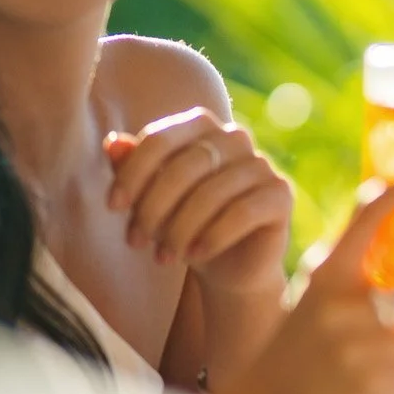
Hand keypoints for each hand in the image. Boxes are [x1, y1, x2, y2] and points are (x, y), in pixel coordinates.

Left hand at [106, 109, 291, 298]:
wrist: (227, 266)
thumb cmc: (184, 225)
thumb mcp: (151, 199)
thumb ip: (133, 169)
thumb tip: (112, 144)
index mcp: (201, 127)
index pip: (162, 138)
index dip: (133, 172)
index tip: (113, 206)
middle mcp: (235, 138)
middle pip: (186, 165)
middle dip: (154, 206)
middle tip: (136, 241)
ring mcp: (262, 165)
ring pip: (213, 192)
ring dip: (180, 228)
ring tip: (164, 256)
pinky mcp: (280, 195)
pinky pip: (243, 212)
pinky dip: (213, 236)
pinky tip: (195, 256)